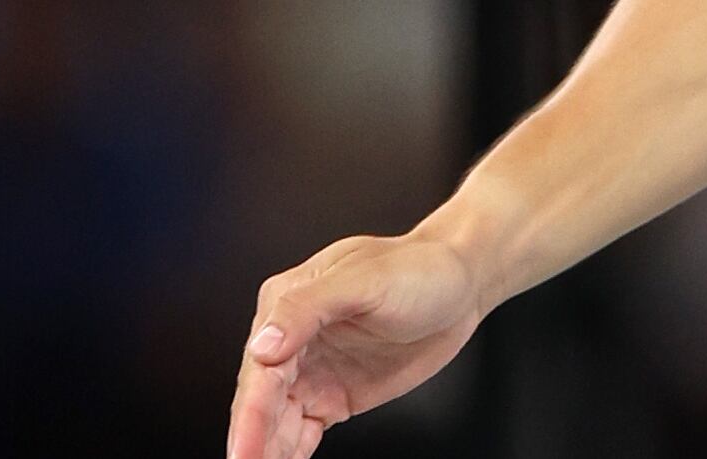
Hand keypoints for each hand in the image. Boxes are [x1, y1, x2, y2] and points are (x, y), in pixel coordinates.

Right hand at [226, 230, 487, 458]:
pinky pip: (300, 434)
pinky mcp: (332, 396)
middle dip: (250, 442)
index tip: (243, 452)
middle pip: (261, 402)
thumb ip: (310, 307)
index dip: (249, 415)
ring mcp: (311, 371)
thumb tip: (262, 345)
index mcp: (288, 302)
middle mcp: (293, 340)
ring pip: (275, 423)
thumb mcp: (367, 278)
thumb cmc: (420, 268)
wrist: (464, 285)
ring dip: (266, 452)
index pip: (260, 368)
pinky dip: (287, 455)